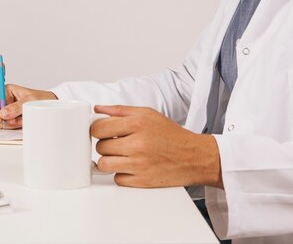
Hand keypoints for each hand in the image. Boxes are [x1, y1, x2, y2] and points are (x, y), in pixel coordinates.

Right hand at [0, 84, 56, 128]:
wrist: (50, 105)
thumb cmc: (41, 98)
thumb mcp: (29, 101)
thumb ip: (16, 107)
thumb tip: (2, 114)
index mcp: (6, 91)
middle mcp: (5, 101)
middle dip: (2, 118)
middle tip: (13, 120)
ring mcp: (7, 111)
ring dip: (10, 123)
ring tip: (22, 119)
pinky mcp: (11, 119)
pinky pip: (6, 126)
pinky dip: (14, 126)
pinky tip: (22, 121)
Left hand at [91, 105, 222, 188]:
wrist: (195, 157)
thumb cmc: (171, 135)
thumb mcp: (147, 114)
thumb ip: (120, 110)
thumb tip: (97, 110)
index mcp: (137, 124)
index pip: (98, 128)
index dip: (97, 130)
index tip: (101, 132)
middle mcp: (138, 144)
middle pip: (100, 147)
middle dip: (105, 145)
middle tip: (117, 144)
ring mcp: (140, 164)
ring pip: (105, 165)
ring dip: (110, 161)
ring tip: (121, 156)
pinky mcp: (142, 181)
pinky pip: (117, 179)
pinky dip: (121, 174)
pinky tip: (131, 167)